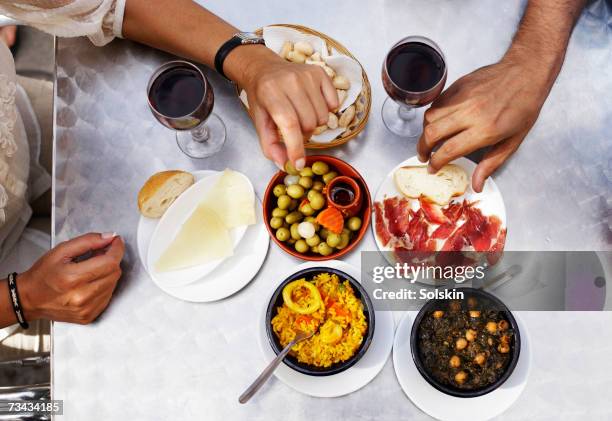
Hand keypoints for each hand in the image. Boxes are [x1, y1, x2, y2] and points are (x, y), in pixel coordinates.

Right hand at [19, 233, 124, 323]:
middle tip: (99, 254)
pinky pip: (108, 296)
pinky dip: (105, 286)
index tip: (116, 241)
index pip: (109, 262)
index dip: (117, 249)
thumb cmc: (43, 274)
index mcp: (72, 278)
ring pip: (113, 284)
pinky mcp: (89, 316)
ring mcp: (86, 309)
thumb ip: (88, 241)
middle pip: (114, 273)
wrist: (29, 299)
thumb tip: (109, 237)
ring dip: (108, 273)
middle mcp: (81, 297)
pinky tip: (91, 282)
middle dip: (111, 260)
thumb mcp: (61, 251)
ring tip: (92, 269)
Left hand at [240, 52, 338, 169]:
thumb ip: (270, 146)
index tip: (298, 163)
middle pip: (309, 123)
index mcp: (271, 93)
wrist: (264, 69)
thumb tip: (285, 165)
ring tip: (302, 115)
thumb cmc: (262, 98)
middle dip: (303, 134)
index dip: (296, 147)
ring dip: (314, 123)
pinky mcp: (320, 72)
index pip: (289, 124)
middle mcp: (290, 81)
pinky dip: (326, 109)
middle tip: (294, 128)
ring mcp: (307, 75)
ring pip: (322, 117)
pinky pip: (333, 103)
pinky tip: (312, 105)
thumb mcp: (259, 122)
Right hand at [417, 56, 552, 191]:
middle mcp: (470, 113)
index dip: (436, 162)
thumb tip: (476, 185)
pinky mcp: (458, 86)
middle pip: (432, 133)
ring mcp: (462, 97)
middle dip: (423, 149)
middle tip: (424, 156)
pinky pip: (436, 103)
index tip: (433, 168)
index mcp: (485, 130)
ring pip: (430, 117)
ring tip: (430, 139)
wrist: (526, 73)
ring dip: (426, 131)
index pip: (448, 150)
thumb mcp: (513, 141)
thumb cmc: (524, 106)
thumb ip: (491, 163)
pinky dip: (432, 115)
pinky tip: (438, 122)